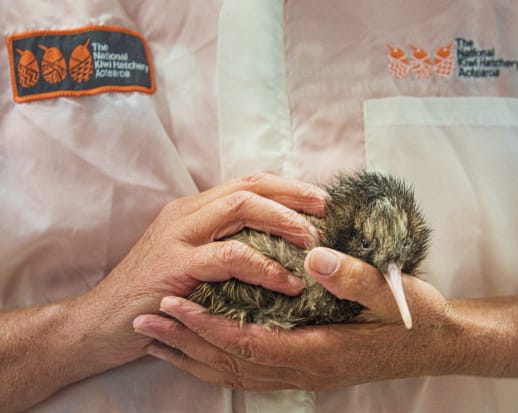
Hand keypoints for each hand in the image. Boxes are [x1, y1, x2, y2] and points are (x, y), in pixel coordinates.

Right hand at [77, 173, 326, 366]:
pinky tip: (285, 282)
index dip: (286, 187)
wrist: (99, 321)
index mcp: (193, 209)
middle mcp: (187, 214)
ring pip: (241, 209)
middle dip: (293, 195)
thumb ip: (222, 245)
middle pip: (249, 187)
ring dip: (283, 222)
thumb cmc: (153, 292)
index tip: (319, 200)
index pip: (247, 183)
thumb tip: (273, 245)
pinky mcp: (174, 265)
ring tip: (311, 242)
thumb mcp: (190, 259)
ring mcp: (178, 236)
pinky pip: (229, 257)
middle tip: (325, 210)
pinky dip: (264, 266)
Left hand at [133, 247, 458, 389]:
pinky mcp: (305, 367)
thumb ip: (355, 278)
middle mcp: (306, 369)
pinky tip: (199, 350)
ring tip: (157, 337)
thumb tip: (312, 256)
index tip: (174, 302)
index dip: (208, 325)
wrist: (437, 345)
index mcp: (322, 350)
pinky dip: (218, 362)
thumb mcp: (395, 293)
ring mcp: (304, 373)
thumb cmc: (418, 318)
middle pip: (232, 362)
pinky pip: (250, 372)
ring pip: (236, 372)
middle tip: (145, 320)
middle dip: (186, 341)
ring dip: (194, 354)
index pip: (250, 342)